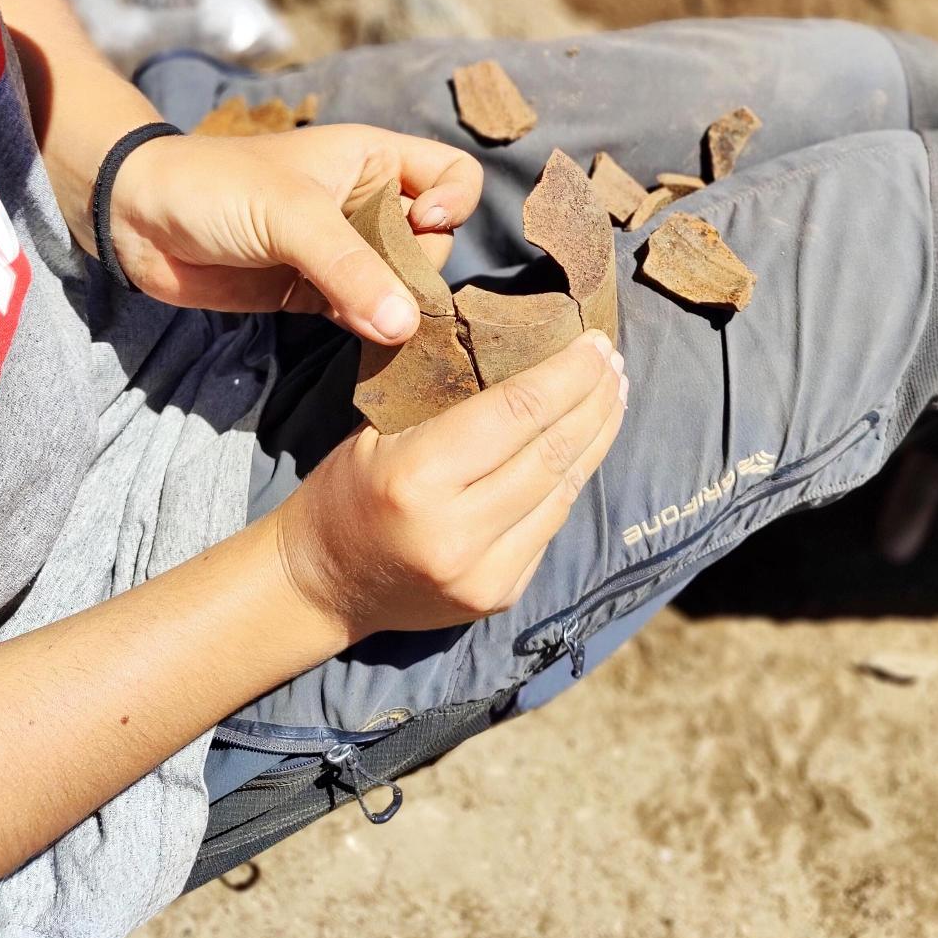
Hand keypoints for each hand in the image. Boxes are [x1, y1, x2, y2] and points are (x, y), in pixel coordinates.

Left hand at [109, 125, 482, 343]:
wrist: (137, 220)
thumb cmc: (217, 186)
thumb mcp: (291, 216)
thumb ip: (351, 269)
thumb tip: (407, 325)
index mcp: (374, 159)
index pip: (454, 175)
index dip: (454, 202)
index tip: (421, 223)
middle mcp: (368, 202)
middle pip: (435, 240)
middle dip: (419, 268)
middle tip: (384, 285)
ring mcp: (344, 250)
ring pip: (403, 283)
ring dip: (395, 304)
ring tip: (364, 313)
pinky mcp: (316, 291)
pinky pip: (366, 313)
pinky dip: (367, 325)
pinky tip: (348, 326)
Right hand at [272, 331, 628, 642]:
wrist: (322, 586)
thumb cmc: (348, 489)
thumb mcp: (380, 428)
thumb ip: (447, 396)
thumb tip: (524, 345)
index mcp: (419, 478)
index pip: (517, 412)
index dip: (567, 373)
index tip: (596, 341)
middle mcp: (458, 532)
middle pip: (552, 451)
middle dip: (594, 399)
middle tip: (615, 361)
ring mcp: (484, 574)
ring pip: (563, 490)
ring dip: (597, 437)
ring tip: (615, 394)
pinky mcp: (500, 595)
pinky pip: (551, 525)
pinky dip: (572, 478)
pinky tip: (586, 444)